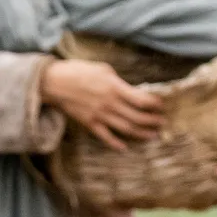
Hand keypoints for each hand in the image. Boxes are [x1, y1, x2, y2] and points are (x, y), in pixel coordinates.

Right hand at [38, 56, 163, 147]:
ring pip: (126, 129)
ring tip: (153, 135)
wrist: (54, 82)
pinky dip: (116, 143)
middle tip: (162, 122)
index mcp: (115, 88)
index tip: (162, 105)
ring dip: (141, 133)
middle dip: (153, 121)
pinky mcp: (89, 123)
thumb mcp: (103, 69)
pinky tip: (124, 147)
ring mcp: (100, 116)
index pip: (142, 100)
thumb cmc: (78, 71)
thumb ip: (119, 82)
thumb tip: (131, 90)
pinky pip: (106, 137)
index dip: (155, 104)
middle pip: (138, 117)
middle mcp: (110, 104)